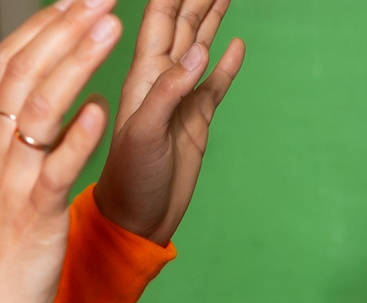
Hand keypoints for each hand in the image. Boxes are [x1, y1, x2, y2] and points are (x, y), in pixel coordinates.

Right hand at [0, 0, 123, 302]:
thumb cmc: (2, 246)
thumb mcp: (2, 179)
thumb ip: (18, 137)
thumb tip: (45, 96)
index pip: (8, 65)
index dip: (42, 27)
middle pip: (25, 73)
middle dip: (65, 29)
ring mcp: (12, 180)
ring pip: (40, 109)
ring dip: (77, 64)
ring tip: (111, 29)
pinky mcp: (34, 215)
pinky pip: (55, 169)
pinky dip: (78, 136)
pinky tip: (102, 108)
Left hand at [92, 0, 245, 244]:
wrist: (137, 218)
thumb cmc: (128, 179)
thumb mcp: (145, 132)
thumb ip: (170, 90)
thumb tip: (200, 50)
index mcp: (143, 74)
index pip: (158, 17)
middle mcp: (161, 79)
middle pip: (183, 22)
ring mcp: (181, 99)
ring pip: (200, 46)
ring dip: (212, 17)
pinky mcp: (197, 121)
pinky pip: (215, 84)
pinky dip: (227, 64)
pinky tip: (238, 45)